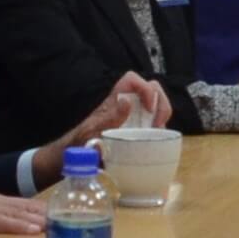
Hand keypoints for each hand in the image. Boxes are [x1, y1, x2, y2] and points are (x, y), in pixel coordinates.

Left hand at [49, 74, 170, 156]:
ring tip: (157, 135)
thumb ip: (108, 118)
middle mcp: (126, 104)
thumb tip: (126, 102)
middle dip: (161, 104)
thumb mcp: (92, 131)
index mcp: (113, 100)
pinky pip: (155, 122)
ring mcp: (134, 116)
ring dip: (162, 117)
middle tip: (158, 125)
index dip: (145, 88)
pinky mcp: (138, 129)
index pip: (132, 80)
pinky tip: (154, 142)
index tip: (149, 109)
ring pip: (156, 105)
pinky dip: (159, 130)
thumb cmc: (81, 142)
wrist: (77, 157)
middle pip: (152, 89)